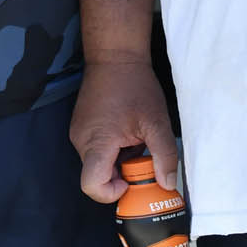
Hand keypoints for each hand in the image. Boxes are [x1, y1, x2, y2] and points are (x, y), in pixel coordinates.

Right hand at [70, 58, 179, 201]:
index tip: (131, 179)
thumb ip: (164, 155)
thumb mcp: (157, 121)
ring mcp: (78, 133)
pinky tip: (126, 129)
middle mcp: (81, 141)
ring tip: (135, 136)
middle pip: (97, 175)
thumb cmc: (135, 85)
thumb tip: (168, 184)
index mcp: (97, 142)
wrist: (115, 55)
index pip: (92, 186)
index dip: (112, 192)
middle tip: (141, 152)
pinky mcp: (80, 125)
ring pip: (97, 163)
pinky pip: (95, 149)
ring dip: (118, 159)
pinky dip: (112, 148)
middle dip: (121, 173)